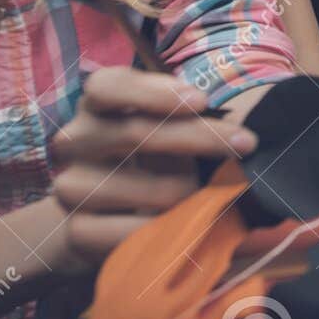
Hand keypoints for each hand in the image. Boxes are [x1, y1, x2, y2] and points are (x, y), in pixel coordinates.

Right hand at [50, 69, 257, 270]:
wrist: (111, 218)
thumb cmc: (156, 158)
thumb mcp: (169, 128)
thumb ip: (191, 119)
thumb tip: (238, 130)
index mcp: (96, 104)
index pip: (108, 86)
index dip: (155, 92)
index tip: (202, 100)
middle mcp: (76, 140)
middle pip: (136, 132)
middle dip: (201, 137)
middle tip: (247, 143)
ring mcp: (71, 186)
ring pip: (150, 188)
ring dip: (195, 194)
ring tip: (218, 197)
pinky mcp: (78, 230)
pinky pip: (139, 232)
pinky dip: (177, 230)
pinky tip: (196, 228)